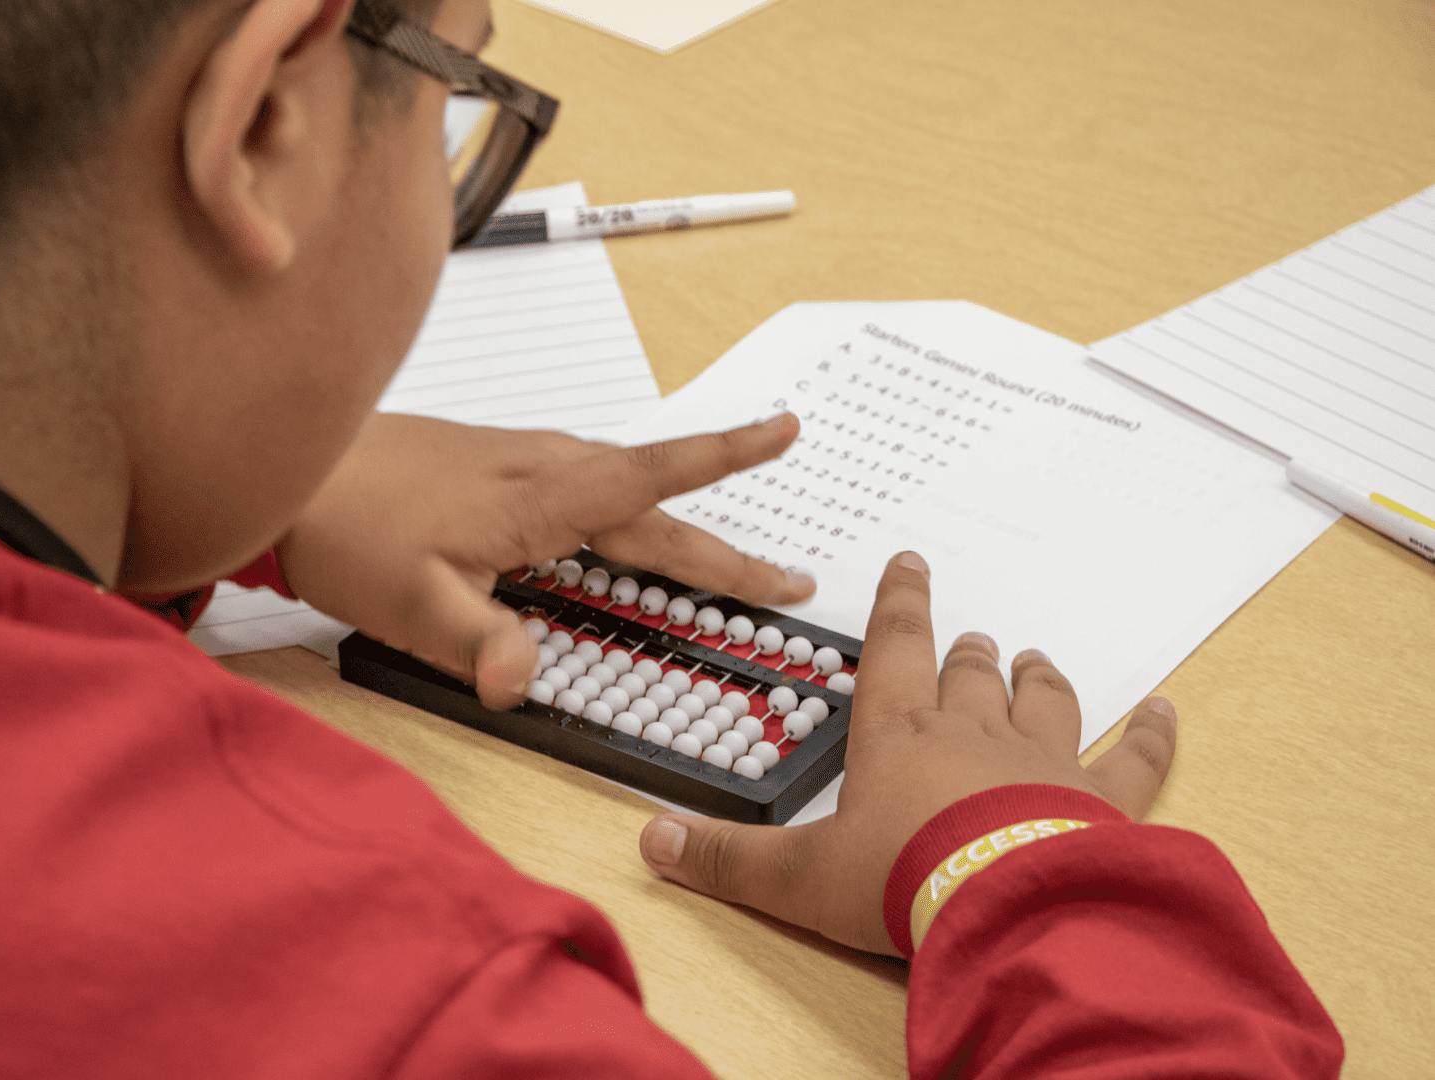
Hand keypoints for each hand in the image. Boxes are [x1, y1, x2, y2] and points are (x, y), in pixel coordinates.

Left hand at [275, 412, 815, 706]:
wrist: (295, 469)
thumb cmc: (346, 525)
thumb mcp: (406, 604)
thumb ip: (471, 644)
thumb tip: (523, 683)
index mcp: (535, 498)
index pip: (648, 476)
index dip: (722, 458)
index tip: (784, 431)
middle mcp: (541, 470)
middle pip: (654, 504)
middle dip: (725, 545)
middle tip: (786, 577)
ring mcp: (524, 464)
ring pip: (625, 494)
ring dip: (681, 525)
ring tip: (725, 565)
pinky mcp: (504, 470)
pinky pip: (591, 487)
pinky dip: (631, 511)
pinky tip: (626, 533)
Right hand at [637, 550, 1177, 954]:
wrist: (1006, 905)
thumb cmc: (904, 878)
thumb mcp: (798, 876)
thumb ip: (727, 858)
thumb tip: (655, 844)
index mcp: (900, 736)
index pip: (896, 650)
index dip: (900, 604)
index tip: (911, 564)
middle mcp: (974, 734)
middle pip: (971, 674)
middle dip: (969, 651)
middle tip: (974, 635)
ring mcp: (1043, 761)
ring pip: (1043, 700)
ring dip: (1039, 678)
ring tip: (1036, 659)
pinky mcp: (1101, 800)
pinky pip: (1133, 757)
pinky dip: (1150, 734)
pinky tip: (1164, 713)